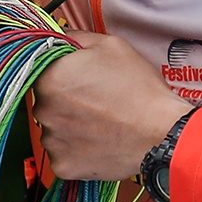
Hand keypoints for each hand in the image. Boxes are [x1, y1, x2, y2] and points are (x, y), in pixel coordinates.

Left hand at [31, 32, 193, 181]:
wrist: (161, 134)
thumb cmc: (139, 89)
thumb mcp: (111, 46)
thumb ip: (77, 38)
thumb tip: (61, 36)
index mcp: (50, 77)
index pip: (39, 69)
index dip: (59, 72)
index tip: (76, 78)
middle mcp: (43, 110)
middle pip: (45, 100)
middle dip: (64, 99)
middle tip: (94, 100)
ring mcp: (52, 141)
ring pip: (53, 128)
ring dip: (69, 125)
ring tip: (100, 122)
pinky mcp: (63, 165)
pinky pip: (63, 153)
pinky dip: (76, 148)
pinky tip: (98, 140)